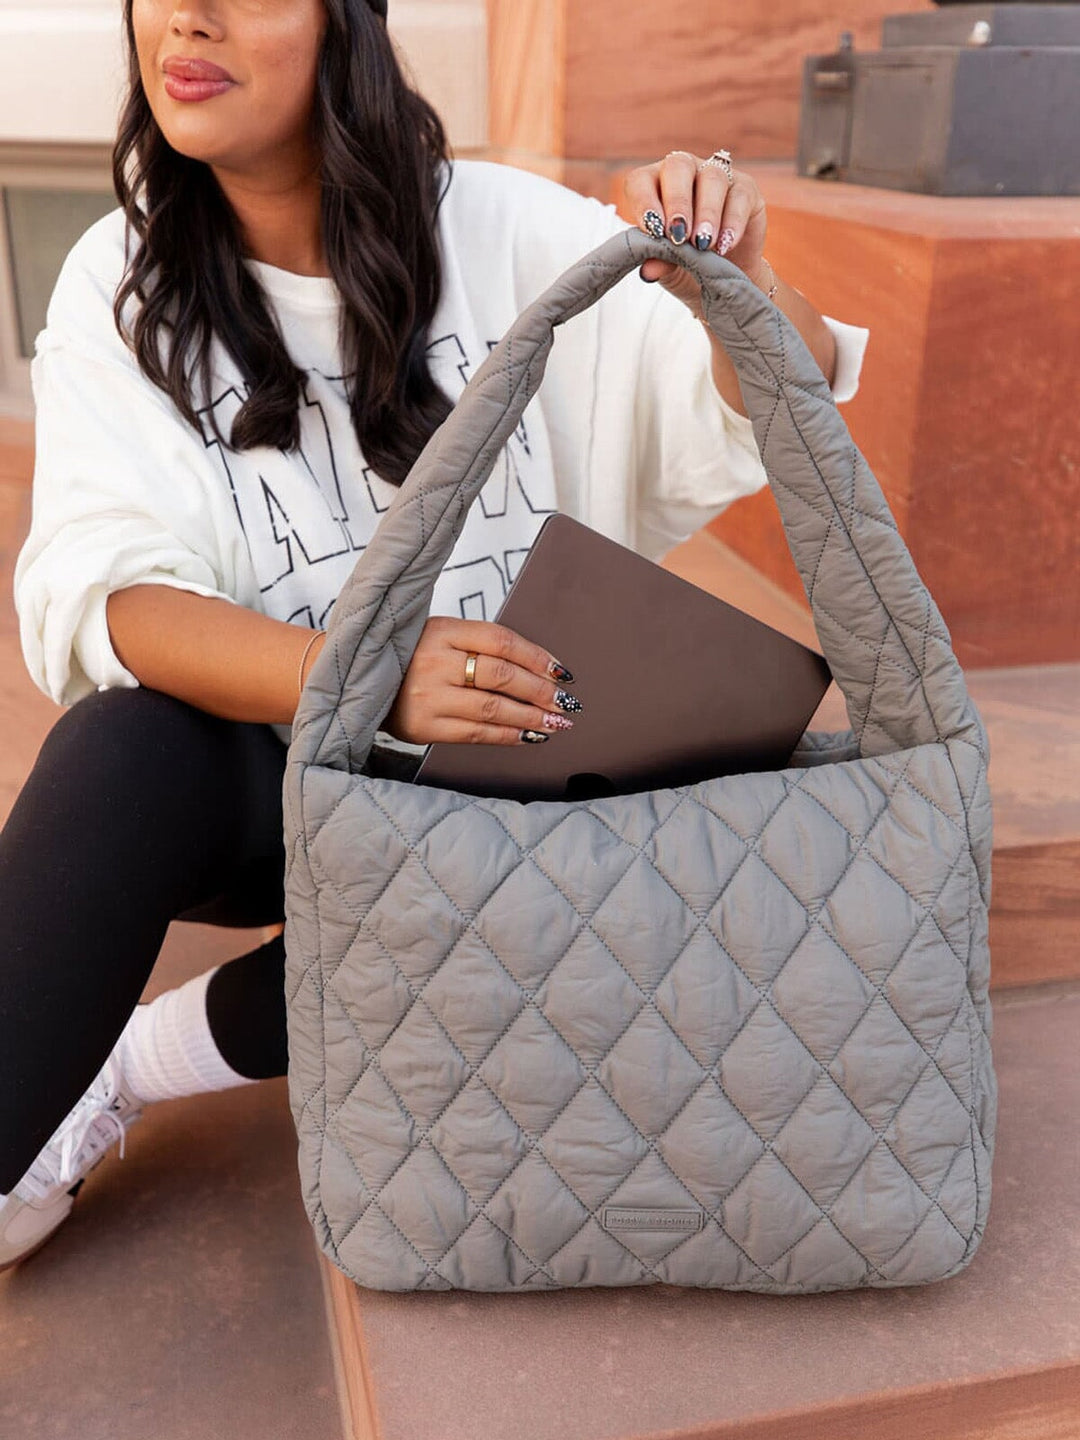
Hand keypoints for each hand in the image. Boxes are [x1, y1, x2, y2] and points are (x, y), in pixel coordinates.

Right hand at [383, 617, 580, 745]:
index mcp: (442, 630)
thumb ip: (480, 645)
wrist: (356, 681)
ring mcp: (429, 695)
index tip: (561, 672)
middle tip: (566, 703)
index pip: (501, 640)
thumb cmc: (409, 658)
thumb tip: (538, 668)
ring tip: (556, 723)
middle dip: (541, 691)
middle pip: (502, 675)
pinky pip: (476, 733)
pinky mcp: (424, 726)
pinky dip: (508, 735)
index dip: (537, 657)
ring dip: (531, 718)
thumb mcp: (439, 635)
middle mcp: (435, 661)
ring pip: (493, 707)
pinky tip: (528, 736)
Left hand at [623, 150, 769, 317]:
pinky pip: (740, 196)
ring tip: (703, 245)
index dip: (644, 202)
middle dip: (677, 203)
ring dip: (707, 213)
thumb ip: (659, 262)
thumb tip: (649, 270)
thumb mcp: (669, 268)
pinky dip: (732, 223)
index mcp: (654, 185)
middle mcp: (685, 172)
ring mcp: (717, 176)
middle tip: (679, 237)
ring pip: (713, 177)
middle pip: (678, 166)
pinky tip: (724, 246)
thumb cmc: (686, 265)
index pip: (641, 180)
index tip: (652, 231)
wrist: (723, 278)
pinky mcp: (746, 190)